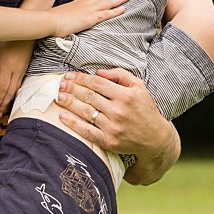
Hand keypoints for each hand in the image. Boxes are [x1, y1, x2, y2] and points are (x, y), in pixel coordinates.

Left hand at [0, 39, 33, 117]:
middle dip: (4, 104)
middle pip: (10, 92)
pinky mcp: (25, 69)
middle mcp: (16, 71)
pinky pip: (20, 84)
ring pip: (16, 89)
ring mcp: (22, 70)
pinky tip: (12, 98)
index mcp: (7, 66)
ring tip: (4, 110)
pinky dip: (15, 93)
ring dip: (10, 101)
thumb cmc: (8, 38)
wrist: (26, 32)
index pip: (2, 87)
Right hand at [51, 0, 131, 37]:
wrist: (49, 21)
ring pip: (109, 1)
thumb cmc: (54, 19)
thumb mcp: (66, 12)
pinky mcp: (89, 18)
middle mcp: (87, 3)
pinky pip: (105, 14)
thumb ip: (73, 12)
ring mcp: (89, 10)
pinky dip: (115, 11)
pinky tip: (124, 9)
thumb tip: (75, 14)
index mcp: (82, 1)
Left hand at [56, 67, 178, 181]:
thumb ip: (120, 75)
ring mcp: (113, 127)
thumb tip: (98, 72)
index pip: (97, 83)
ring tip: (59, 97)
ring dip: (69, 103)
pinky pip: (87, 131)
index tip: (69, 75)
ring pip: (86, 112)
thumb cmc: (145, 109)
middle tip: (60, 84)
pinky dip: (73, 124)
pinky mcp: (108, 141)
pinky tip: (63, 116)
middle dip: (72, 89)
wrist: (155, 138)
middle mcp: (118, 110)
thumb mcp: (139, 86)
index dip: (81, 78)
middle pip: (89, 96)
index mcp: (126, 95)